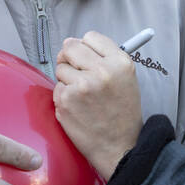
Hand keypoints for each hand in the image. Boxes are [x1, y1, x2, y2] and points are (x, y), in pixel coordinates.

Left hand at [53, 31, 143, 178]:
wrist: (119, 147)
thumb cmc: (123, 114)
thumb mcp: (127, 79)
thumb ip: (106, 59)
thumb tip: (78, 43)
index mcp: (120, 63)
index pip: (90, 37)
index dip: (85, 47)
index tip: (85, 56)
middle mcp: (101, 71)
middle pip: (70, 47)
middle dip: (69, 58)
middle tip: (75, 71)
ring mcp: (81, 86)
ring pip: (60, 68)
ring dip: (66, 79)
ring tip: (82, 95)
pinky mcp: (65, 101)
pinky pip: (56, 88)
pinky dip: (63, 96)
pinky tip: (77, 108)